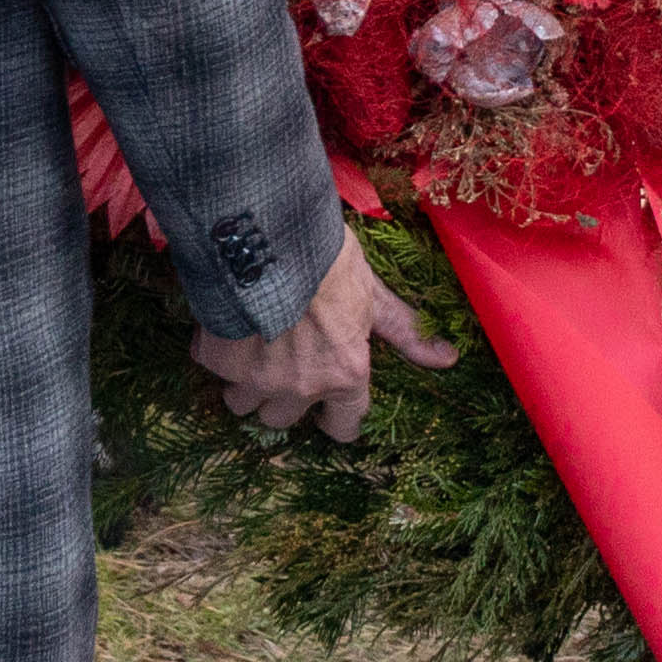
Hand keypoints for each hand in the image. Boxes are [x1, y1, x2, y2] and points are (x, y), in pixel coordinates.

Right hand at [192, 226, 456, 443]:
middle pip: (282, 420)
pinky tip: (224, 321)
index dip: (335, 419)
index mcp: (344, 373)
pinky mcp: (217, 359)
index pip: (343, 428)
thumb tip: (448, 359)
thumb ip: (403, 331)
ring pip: (242, 404)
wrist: (269, 233)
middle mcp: (299, 386)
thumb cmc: (329, 260)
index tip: (328, 407)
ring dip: (245, 382)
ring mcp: (255, 378)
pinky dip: (216, 350)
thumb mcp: (372, 293)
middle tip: (283, 363)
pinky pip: (213, 369)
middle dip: (281, 397)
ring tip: (250, 347)